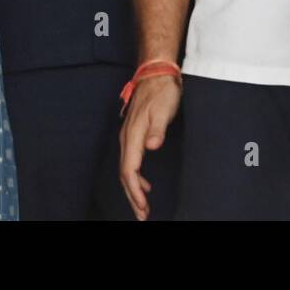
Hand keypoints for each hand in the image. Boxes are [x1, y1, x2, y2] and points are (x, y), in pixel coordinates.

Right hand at [118, 74, 180, 220]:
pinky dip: (136, 178)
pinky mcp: (133, 134)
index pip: (129, 170)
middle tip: (143, 216)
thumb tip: (151, 146)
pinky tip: (145, 186)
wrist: (156, 73)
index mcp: (133, 135)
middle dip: (132, 197)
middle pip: (125, 174)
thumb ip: (158, 129)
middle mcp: (127, 138)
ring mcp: (128, 136)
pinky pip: (130, 162)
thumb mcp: (164, 109)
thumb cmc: (161, 91)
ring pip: (127, 169)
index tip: (143, 208)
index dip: (134, 192)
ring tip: (143, 207)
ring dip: (133, 190)